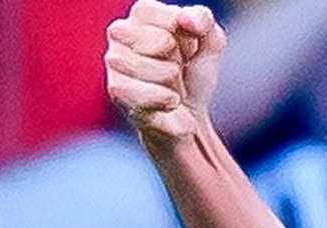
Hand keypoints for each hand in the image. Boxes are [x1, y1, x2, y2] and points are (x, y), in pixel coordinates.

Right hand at [106, 2, 225, 142]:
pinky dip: (167, 100)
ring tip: (170, 84)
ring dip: (173, 81)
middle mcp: (120, 32)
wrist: (190, 114)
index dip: (186, 36)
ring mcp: (115, 61)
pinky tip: (167, 101)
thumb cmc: (192, 72)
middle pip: (162, 41)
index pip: (165, 14)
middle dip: (180, 60)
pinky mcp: (117, 91)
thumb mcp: (210, 42)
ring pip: (155, 68)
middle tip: (177, 68)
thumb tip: (186, 18)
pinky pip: (148, 94)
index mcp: (142, 14)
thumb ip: (203, 20)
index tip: (187, 47)